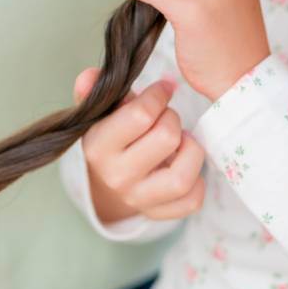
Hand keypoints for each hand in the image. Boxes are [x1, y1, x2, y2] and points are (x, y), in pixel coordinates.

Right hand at [75, 68, 205, 223]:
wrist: (101, 186)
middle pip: (167, 137)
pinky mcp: (158, 212)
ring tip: (182, 142)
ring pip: (182, 177)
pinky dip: (197, 182)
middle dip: (172, 120)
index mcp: (99, 147)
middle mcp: (117, 176)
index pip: (141, 114)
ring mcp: (139, 199)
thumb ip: (94, 93)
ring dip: (190, 152)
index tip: (163, 89)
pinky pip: (192, 201)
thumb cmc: (109, 138)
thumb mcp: (97, 114)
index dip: (159, 95)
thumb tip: (90, 76)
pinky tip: (185, 166)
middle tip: (167, 119)